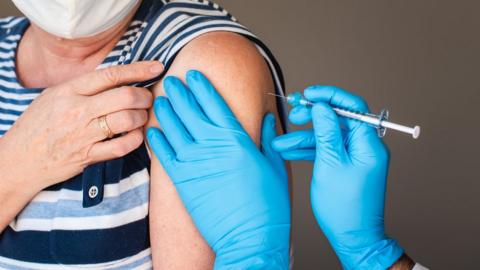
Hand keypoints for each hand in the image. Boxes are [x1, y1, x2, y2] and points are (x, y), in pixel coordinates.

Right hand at [0, 61, 162, 190]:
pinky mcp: (88, 157)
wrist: (19, 159)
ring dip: (142, 117)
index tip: (157, 67)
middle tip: (148, 98)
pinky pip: (122, 147)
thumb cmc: (38, 124)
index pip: (111, 74)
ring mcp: (83, 135)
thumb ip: (84, 87)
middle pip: (125, 96)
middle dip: (145, 96)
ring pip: (127, 120)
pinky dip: (136, 139)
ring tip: (142, 116)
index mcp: (69, 91)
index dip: (139, 69)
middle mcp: (77, 111)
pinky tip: (136, 134)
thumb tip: (119, 77)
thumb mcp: (55, 96)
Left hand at [147, 70, 289, 268]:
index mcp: (237, 140)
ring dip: (165, 112)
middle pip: (190, 112)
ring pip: (174, 129)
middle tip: (170, 81)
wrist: (249, 237)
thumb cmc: (268, 205)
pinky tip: (151, 130)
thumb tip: (267, 119)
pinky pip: (164, 155)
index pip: (215, 104)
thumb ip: (268, 139)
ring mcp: (195, 163)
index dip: (202, 87)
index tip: (193, 74)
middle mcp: (213, 146)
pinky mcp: (182, 181)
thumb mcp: (274, 167)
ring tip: (159, 99)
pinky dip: (156, 140)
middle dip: (179, 93)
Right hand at [272, 86, 403, 268]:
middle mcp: (365, 146)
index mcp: (368, 143)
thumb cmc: (345, 206)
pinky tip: (289, 151)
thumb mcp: (330, 163)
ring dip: (304, 137)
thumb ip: (326, 131)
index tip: (309, 94)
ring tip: (281, 142)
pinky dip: (309, 150)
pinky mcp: (346, 165)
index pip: (352, 106)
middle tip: (294, 114)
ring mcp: (355, 156)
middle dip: (313, 116)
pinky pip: (327, 150)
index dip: (330, 96)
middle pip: (338, 119)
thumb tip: (323, 106)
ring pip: (328, 136)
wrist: (353, 236)